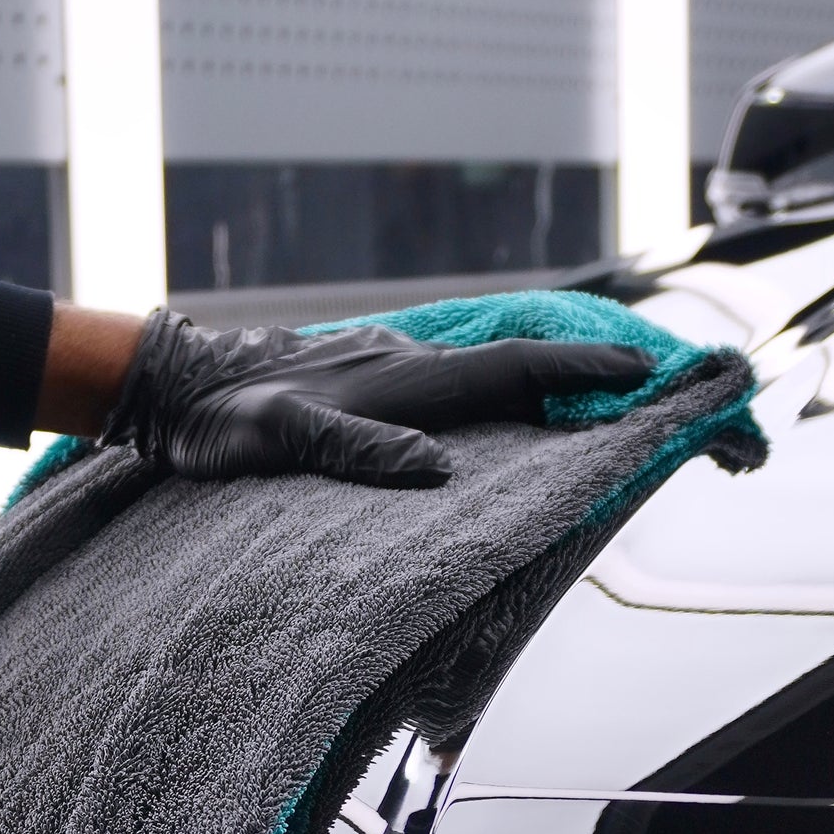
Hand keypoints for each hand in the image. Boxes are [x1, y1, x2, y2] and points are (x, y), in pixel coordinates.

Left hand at [102, 311, 651, 483]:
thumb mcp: (283, 438)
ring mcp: (394, 369)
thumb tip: (438, 467)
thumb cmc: (225, 420)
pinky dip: (503, 392)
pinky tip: (509, 410)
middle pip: (519, 367)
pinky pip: (457, 385)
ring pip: (490, 374)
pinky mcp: (372, 380)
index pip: (514, 370)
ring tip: (607, 399)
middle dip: (590, 373)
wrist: (176, 383)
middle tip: (657, 388)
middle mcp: (411, 366)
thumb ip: (358, 450)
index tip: (645, 374)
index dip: (582, 370)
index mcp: (404, 378)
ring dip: (552, 382)